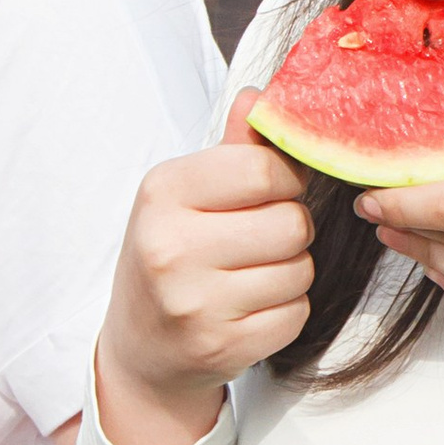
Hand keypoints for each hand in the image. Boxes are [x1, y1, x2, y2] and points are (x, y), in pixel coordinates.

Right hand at [96, 91, 312, 444]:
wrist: (142, 347)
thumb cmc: (171, 256)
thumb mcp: (185, 195)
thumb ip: (233, 149)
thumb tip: (263, 97)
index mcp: (163, 193)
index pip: (264, 169)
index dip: (286, 178)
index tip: (273, 189)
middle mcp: (172, 248)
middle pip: (292, 222)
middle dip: (289, 228)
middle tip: (258, 238)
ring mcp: (195, 304)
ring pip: (300, 270)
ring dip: (290, 271)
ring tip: (250, 274)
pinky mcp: (221, 347)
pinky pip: (295, 314)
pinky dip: (285, 311)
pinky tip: (249, 308)